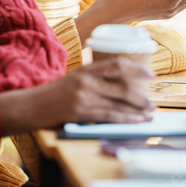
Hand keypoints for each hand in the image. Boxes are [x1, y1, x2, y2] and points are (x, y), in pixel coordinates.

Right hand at [0, 58, 154, 133]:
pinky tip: (136, 121)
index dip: (136, 70)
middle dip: (141, 97)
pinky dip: (125, 119)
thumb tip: (117, 83)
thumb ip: (92, 78)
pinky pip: (108, 116)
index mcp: (85, 69)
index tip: (151, 75)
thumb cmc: (53, 93)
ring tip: (150, 114)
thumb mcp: (73, 78)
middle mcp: (86, 81)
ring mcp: (83, 97)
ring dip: (137, 110)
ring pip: (117, 103)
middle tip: (154, 102)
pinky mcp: (80, 113)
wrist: (31, 106)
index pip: (116, 65)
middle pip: (121, 88)